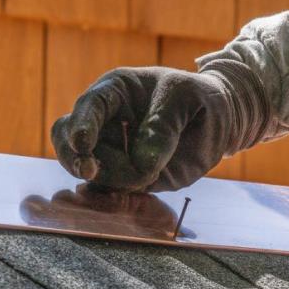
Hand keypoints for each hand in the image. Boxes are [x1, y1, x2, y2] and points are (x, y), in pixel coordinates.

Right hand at [50, 62, 268, 191]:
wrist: (219, 121)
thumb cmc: (200, 98)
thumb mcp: (187, 99)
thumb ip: (164, 126)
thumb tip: (141, 162)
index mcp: (115, 92)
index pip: (89, 106)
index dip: (81, 125)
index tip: (83, 144)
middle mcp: (105, 122)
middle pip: (68, 139)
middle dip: (75, 157)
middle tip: (91, 171)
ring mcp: (112, 151)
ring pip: (88, 170)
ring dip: (111, 179)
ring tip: (149, 175)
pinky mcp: (125, 177)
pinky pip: (107, 191)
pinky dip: (113, 197)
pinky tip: (133, 192)